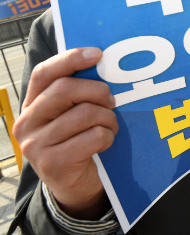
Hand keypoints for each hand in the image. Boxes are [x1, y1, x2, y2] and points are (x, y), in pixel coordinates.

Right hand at [13, 48, 116, 219]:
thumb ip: (77, 94)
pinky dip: (107, 136)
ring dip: (108, 118)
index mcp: (31, 105)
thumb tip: (103, 63)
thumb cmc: (78, 141)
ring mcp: (36, 145)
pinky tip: (106, 142)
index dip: (71, 59)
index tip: (98, 54)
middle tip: (112, 100)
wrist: (74, 186)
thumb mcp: (71, 115)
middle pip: (66, 90)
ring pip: (84, 113)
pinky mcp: (52, 163)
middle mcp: (27, 123)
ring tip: (111, 125)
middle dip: (98, 91)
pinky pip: (93, 137)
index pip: (45, 73)